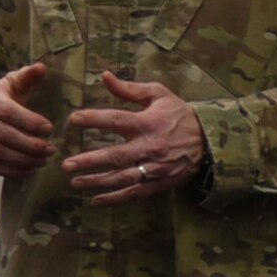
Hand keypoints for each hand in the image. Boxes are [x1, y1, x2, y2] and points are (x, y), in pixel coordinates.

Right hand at [0, 64, 55, 177]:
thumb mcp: (11, 84)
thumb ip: (27, 77)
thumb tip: (42, 68)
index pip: (8, 111)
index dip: (29, 121)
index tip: (50, 129)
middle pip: (3, 134)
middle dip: (29, 145)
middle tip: (50, 149)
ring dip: (22, 160)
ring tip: (42, 161)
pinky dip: (11, 171)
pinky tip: (29, 170)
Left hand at [63, 71, 205, 205]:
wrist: (210, 140)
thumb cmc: (179, 114)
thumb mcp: (158, 95)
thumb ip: (129, 88)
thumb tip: (104, 76)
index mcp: (147, 123)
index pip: (116, 120)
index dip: (94, 119)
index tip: (73, 119)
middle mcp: (149, 147)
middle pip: (115, 156)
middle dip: (89, 161)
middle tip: (66, 165)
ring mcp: (154, 168)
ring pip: (122, 178)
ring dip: (97, 183)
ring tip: (75, 183)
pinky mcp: (159, 183)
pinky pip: (134, 193)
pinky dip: (114, 199)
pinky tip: (95, 200)